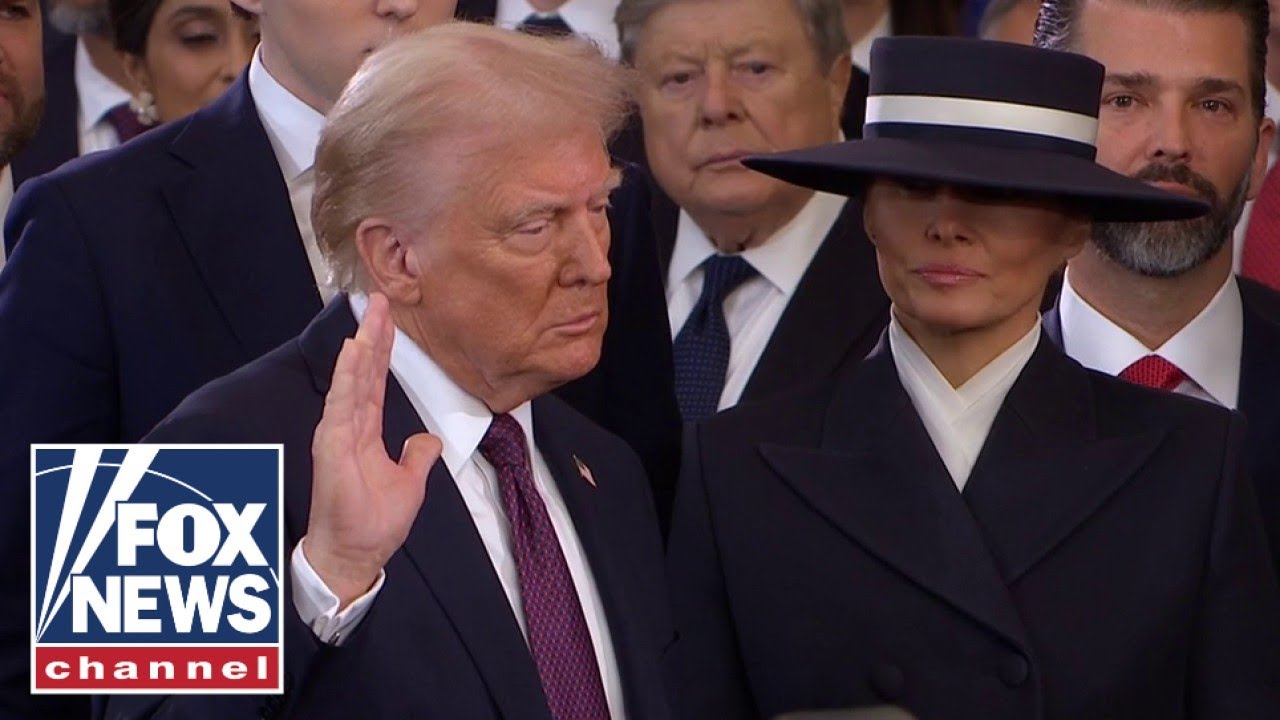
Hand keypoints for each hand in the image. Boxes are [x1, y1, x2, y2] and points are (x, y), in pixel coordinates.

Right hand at [305, 293, 440, 607]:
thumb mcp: (410, 483)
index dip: (381, 351)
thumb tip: (428, 440)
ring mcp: (338, 433)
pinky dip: (348, 375)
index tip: (387, 320)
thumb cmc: (373, 524)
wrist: (355, 555)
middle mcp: (349, 426)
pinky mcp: (333, 444)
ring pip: (352, 379)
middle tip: (379, 300)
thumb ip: (417, 457)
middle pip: (362, 371)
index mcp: (365, 432)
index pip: (373, 382)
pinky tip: (354, 350)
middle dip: (372, 335)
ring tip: (370, 314)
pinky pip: (342, 402)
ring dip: (361, 345)